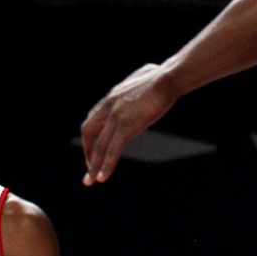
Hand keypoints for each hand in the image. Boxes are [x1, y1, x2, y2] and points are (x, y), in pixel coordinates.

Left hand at [80, 63, 177, 185]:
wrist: (168, 79)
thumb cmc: (163, 76)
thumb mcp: (144, 75)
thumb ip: (139, 81)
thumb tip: (150, 74)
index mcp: (112, 96)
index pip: (93, 118)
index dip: (91, 135)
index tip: (94, 147)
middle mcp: (108, 106)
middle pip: (88, 132)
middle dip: (87, 151)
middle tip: (90, 166)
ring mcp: (116, 117)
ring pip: (99, 146)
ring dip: (93, 165)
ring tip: (90, 181)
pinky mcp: (126, 127)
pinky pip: (112, 150)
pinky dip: (106, 165)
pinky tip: (103, 178)